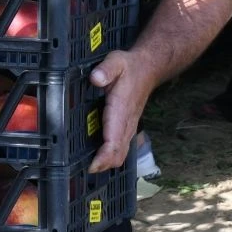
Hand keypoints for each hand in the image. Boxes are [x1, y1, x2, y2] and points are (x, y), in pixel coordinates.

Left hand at [88, 50, 155, 172]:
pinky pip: (121, 149)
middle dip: (103, 166)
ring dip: (107, 164)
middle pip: (117, 154)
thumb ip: (106, 69)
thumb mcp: (116, 61)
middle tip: (84, 170)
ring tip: (89, 167)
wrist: (148, 69)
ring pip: (120, 154)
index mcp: (121, 110)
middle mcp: (126, 123)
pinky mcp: (128, 128)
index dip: (103, 157)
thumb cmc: (130, 67)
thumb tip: (96, 79)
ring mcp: (128, 127)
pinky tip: (99, 158)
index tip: (92, 166)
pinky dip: (111, 158)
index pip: (114, 141)